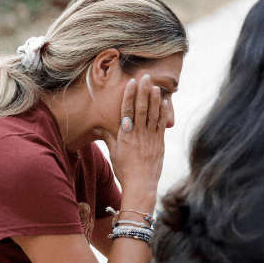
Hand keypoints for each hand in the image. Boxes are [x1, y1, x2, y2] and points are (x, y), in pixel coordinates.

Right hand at [95, 75, 167, 199]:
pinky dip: (163, 113)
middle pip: (141, 109)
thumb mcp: (114, 152)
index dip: (129, 96)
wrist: (141, 185)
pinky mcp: (160, 143)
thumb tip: (98, 125)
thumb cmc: (124, 170)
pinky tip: (165, 103)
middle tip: (146, 77)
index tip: (131, 83)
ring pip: (153, 115)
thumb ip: (108, 137)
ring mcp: (151, 138)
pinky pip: (162, 125)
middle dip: (143, 92)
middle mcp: (138, 134)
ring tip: (156, 86)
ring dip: (155, 100)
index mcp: (125, 135)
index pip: (126, 111)